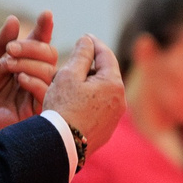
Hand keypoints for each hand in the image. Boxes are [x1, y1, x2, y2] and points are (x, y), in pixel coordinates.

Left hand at [0, 12, 61, 138]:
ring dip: (30, 63)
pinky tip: (20, 79)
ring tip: (8, 66)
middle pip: (50, 54)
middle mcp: (32, 74)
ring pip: (50, 71)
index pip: (39, 41)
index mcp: (21, 60)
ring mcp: (34, 91)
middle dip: (32, 48)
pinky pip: (46, 92)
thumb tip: (14, 19)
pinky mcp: (34, 110)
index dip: (44, 27)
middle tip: (9, 49)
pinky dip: (35, 81)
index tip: (46, 15)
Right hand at [45, 34, 124, 158]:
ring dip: (87, 85)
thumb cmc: (64, 107)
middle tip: (71, 63)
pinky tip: (72, 103)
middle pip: (105, 75)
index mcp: (114, 84)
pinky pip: (98, 109)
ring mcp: (115, 118)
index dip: (94, 44)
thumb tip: (88, 40)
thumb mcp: (69, 75)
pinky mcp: (106, 131)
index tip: (84, 37)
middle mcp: (120, 101)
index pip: (106, 55)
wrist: (61, 145)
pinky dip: (88, 101)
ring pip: (101, 93)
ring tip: (67, 85)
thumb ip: (81, 54)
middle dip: (88, 67)